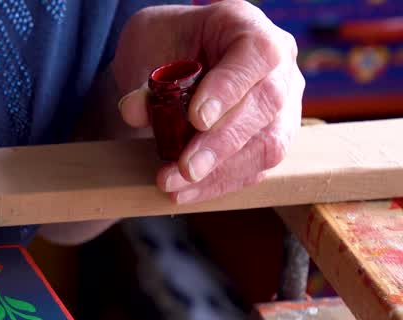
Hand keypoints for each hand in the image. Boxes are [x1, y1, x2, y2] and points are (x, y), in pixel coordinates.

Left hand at [111, 0, 303, 204]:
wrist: (171, 62)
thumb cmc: (164, 46)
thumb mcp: (146, 47)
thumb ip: (144, 79)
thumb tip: (134, 110)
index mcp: (248, 27)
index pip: (256, 54)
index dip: (230, 88)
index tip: (196, 119)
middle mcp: (278, 64)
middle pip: (266, 105)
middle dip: (221, 143)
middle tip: (184, 168)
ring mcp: (283, 102)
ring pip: (268, 143)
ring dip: (219, 172)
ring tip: (173, 185)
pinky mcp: (273, 136)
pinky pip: (256, 166)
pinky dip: (219, 183)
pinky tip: (185, 193)